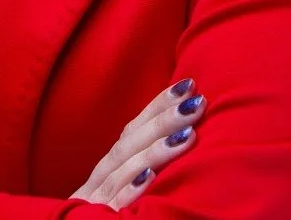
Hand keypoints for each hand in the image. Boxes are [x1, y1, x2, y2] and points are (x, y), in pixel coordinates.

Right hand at [69, 78, 203, 210]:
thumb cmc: (106, 217)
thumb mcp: (120, 192)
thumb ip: (138, 167)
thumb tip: (180, 136)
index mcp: (106, 170)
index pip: (131, 130)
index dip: (156, 106)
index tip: (186, 85)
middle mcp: (98, 180)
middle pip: (129, 143)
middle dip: (163, 119)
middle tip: (196, 101)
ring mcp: (94, 203)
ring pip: (123, 169)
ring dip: (156, 149)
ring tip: (188, 133)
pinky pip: (113, 206)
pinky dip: (129, 191)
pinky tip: (150, 178)